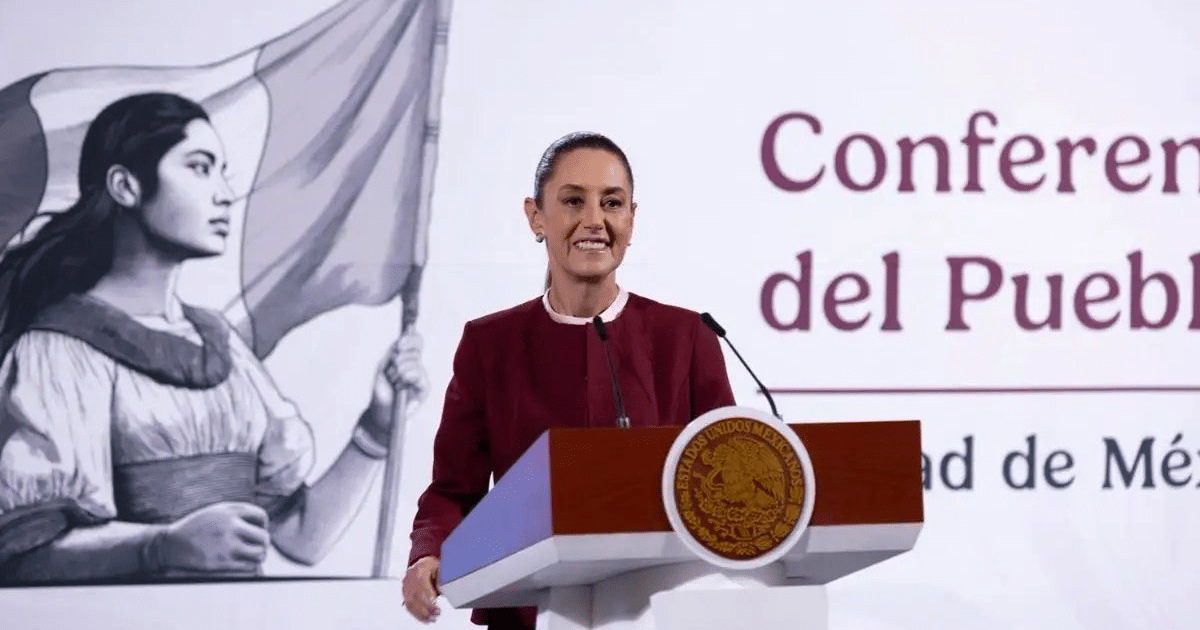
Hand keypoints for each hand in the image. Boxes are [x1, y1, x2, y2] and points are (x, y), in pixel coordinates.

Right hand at [155, 502, 269, 572]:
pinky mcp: (222, 562)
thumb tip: (261, 522)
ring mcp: (226, 546)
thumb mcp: (215, 511)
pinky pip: (248, 566)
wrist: (171, 544)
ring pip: (259, 553)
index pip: (261, 515)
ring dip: (259, 555)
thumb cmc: (195, 527)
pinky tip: (244, 563)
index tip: (259, 529)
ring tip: (254, 555)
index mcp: (229, 512)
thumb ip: (237, 513)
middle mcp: (230, 527)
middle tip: (259, 546)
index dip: (263, 524)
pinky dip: (250, 565)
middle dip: (264, 542)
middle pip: (264, 537)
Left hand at [370, 331, 429, 423]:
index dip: (410, 339)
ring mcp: (421, 376)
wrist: (381, 411)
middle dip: (398, 359)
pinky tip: (401, 386)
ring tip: (394, 383)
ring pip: (415, 362)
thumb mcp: (383, 366)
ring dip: (399, 372)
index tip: (399, 345)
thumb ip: (393, 352)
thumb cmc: (382, 390)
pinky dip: (407, 377)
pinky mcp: (424, 388)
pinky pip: (419, 375)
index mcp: (407, 357)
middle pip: (415, 350)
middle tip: (391, 372)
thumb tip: (401, 342)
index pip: (416, 341)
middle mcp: (416, 365)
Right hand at [402, 556, 441, 622]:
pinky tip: (423, 617)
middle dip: (425, 607)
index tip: (435, 604)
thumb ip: (440, 578)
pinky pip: (407, 604)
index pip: (421, 585)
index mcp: (419, 569)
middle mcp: (409, 577)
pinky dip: (415, 613)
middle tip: (435, 614)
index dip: (428, 596)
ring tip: (431, 618)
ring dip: (420, 613)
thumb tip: (440, 590)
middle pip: (415, 595)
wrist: (421, 562)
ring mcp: (405, 585)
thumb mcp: (439, 567)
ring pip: (409, 602)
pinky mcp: (404, 592)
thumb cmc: (431, 565)